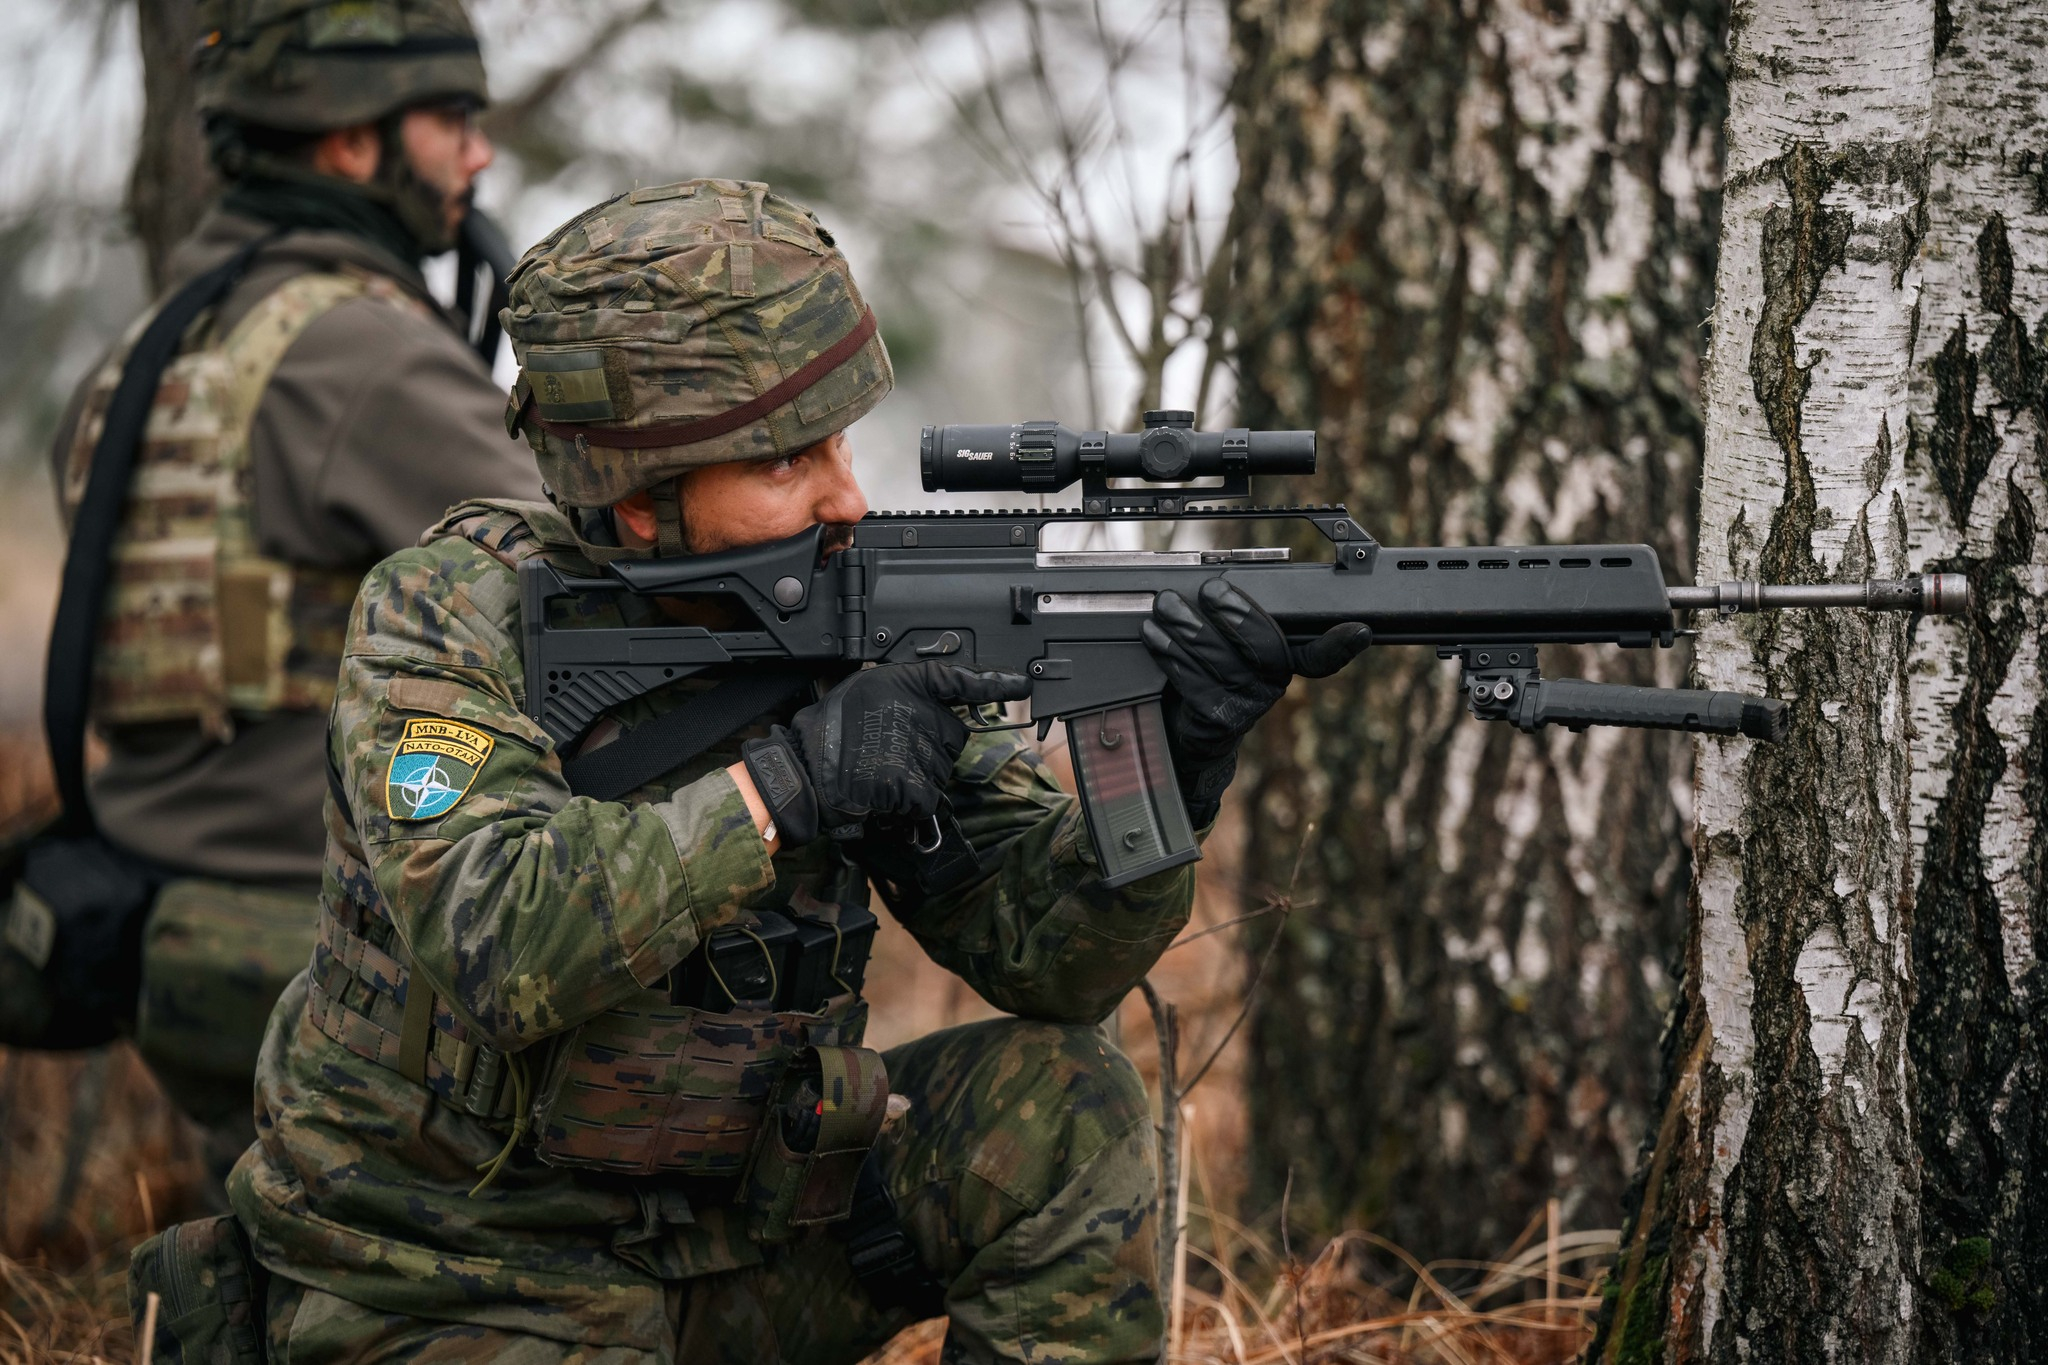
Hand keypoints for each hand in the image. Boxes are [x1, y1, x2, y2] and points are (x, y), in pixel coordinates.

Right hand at [741, 662, 1029, 845]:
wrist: (806, 772)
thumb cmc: (827, 732)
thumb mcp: (864, 689)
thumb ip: (903, 695)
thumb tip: (930, 707)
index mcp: (908, 684)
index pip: (961, 680)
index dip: (995, 682)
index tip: (1022, 684)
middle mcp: (921, 712)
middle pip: (952, 735)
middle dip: (931, 746)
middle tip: (889, 750)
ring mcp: (922, 749)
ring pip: (939, 768)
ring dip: (917, 775)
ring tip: (878, 770)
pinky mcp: (918, 784)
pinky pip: (928, 797)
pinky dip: (910, 803)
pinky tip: (884, 794)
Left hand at [1142, 578, 1370, 822]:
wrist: (1190, 729)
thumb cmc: (1211, 669)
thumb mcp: (1228, 638)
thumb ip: (1236, 615)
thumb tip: (1217, 576)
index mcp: (1286, 661)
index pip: (1321, 656)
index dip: (1340, 646)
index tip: (1358, 631)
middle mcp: (1273, 686)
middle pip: (1266, 650)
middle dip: (1237, 616)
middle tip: (1211, 590)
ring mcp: (1247, 707)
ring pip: (1223, 663)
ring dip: (1191, 630)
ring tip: (1167, 605)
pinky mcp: (1217, 720)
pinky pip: (1194, 682)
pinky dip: (1171, 654)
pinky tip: (1155, 634)